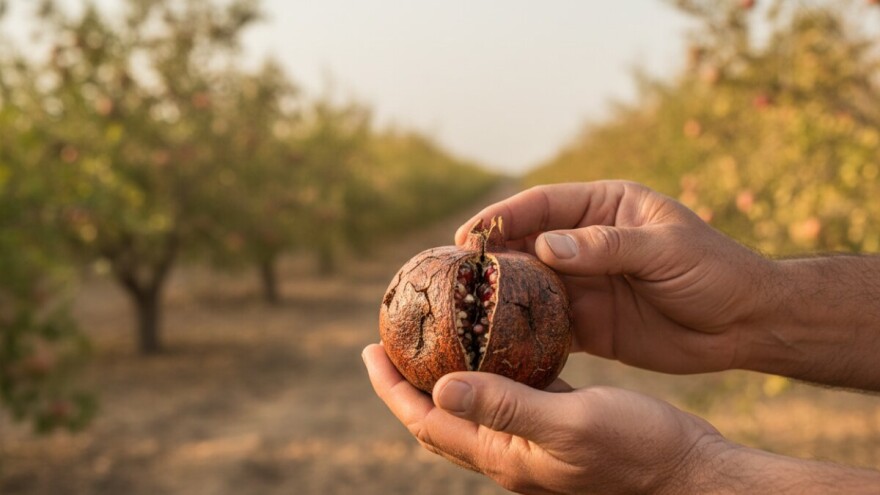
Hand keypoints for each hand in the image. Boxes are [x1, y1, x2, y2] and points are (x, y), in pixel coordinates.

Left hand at [363, 344, 724, 493]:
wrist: (690, 472)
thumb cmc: (640, 448)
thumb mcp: (571, 423)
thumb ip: (506, 406)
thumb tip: (437, 390)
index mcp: (504, 456)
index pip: (426, 422)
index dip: (391, 389)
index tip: (369, 348)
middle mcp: (510, 455)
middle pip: (437, 419)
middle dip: (405, 384)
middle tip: (387, 344)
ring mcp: (531, 444)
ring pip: (470, 408)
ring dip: (443, 377)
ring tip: (431, 341)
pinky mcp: (555, 428)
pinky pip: (506, 398)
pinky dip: (487, 373)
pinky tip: (494, 345)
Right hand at [455, 181, 775, 373]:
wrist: (746, 325)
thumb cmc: (714, 271)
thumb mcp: (665, 251)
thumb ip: (607, 247)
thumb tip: (545, 246)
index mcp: (604, 208)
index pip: (543, 205)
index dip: (503, 217)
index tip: (469, 236)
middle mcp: (586, 242)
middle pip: (527, 244)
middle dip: (491, 257)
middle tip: (452, 275)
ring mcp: (585, 283)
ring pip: (531, 286)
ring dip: (500, 296)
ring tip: (462, 309)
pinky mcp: (588, 323)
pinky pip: (547, 325)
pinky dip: (523, 331)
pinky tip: (496, 341)